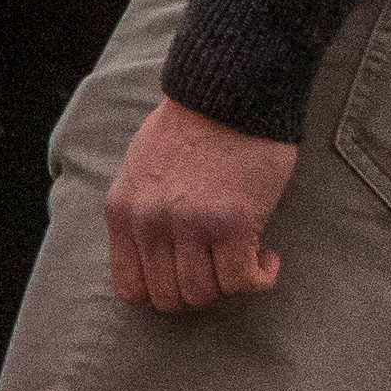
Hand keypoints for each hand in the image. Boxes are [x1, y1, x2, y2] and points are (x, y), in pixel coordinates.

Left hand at [105, 93, 297, 312]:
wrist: (228, 92)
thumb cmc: (191, 126)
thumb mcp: (140, 169)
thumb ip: (140, 212)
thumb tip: (152, 255)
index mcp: (122, 212)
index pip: (132, 287)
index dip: (163, 291)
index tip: (189, 275)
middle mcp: (149, 224)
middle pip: (170, 298)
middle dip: (200, 291)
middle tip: (222, 267)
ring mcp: (189, 226)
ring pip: (206, 294)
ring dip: (230, 285)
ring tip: (245, 257)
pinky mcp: (232, 224)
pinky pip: (243, 281)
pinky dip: (259, 278)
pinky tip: (268, 257)